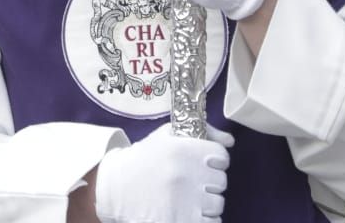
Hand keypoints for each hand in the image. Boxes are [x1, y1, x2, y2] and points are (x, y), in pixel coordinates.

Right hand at [95, 124, 231, 222]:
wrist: (114, 189)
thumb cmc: (142, 160)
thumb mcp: (166, 136)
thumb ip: (201, 132)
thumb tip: (230, 141)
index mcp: (182, 151)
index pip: (221, 156)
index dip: (214, 159)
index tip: (204, 162)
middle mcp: (185, 176)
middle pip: (221, 181)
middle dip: (209, 180)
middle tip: (192, 181)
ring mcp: (184, 203)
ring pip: (217, 204)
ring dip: (206, 201)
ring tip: (189, 197)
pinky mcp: (181, 222)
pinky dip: (204, 219)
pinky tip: (190, 211)